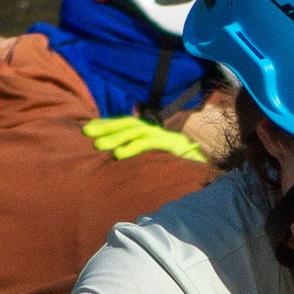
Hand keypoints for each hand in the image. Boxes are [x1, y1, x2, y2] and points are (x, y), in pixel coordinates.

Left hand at [83, 112, 204, 163]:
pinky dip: (132, 148)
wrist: (207, 170)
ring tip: (99, 146)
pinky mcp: (170, 146)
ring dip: (115, 137)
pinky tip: (117, 155)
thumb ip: (141, 153)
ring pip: (135, 132)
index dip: (107, 124)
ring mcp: (164, 137)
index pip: (126, 124)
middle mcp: (156, 131)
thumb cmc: (180, 167)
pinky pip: (148, 144)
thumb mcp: (156, 158)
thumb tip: (118, 155)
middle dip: (107, 127)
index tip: (88, 128)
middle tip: (87, 133)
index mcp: (152, 132)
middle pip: (128, 124)